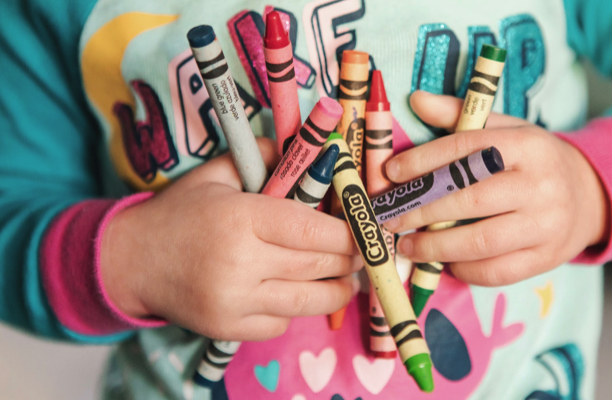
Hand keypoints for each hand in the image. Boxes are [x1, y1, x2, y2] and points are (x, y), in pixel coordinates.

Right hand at [101, 138, 361, 340]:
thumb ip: (263, 156)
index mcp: (241, 217)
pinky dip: (296, 309)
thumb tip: (310, 149)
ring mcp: (234, 301)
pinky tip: (295, 293)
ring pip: (309, 301)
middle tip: (363, 252)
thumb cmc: (180, 213)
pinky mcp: (229, 329)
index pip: (314, 228)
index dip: (349, 232)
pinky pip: (282, 323)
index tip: (365, 230)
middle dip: (350, 259)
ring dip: (337, 290)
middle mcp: (240, 262)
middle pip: (319, 265)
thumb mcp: (217, 174)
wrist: (132, 260)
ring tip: (346, 279)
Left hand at [382, 91, 609, 285]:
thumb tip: (416, 100)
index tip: (392, 173)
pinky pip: (496, 271)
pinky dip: (463, 268)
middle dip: (421, 211)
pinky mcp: (546, 258)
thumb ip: (461, 116)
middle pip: (469, 200)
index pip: (467, 149)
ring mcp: (546, 225)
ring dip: (434, 247)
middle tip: (390, 218)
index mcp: (527, 146)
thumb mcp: (505, 130)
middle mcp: (540, 185)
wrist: (589, 196)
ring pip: (479, 242)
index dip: (423, 162)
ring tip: (407, 246)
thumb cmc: (533, 161)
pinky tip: (444, 261)